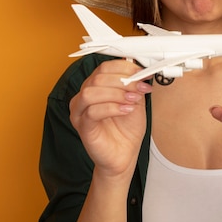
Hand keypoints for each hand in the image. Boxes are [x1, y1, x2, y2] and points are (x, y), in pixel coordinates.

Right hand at [69, 60, 150, 178]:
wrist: (124, 154)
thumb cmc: (127, 129)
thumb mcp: (136, 100)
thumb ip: (135, 85)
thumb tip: (141, 69)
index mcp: (96, 86)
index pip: (104, 67)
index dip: (125, 67)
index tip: (142, 73)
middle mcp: (84, 96)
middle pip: (98, 77)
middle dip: (124, 80)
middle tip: (140, 87)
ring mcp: (80, 111)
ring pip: (91, 92)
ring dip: (117, 93)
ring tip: (133, 100)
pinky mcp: (82, 126)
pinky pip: (92, 112)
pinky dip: (112, 108)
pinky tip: (126, 110)